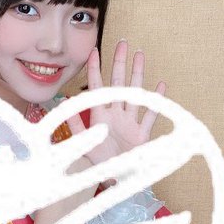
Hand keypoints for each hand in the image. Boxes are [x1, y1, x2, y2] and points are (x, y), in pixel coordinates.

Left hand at [66, 39, 166, 166]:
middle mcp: (115, 115)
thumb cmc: (96, 163)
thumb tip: (62, 102)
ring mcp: (130, 122)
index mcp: (99, 116)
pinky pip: (150, 114)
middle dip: (120, 63)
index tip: (94, 51)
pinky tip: (160, 85)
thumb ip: (72, 123)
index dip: (95, 70)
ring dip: (138, 75)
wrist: (113, 180)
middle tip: (122, 44)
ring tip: (140, 55)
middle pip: (118, 84)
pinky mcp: (142, 134)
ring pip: (135, 93)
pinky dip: (156, 101)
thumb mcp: (80, 143)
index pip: (96, 87)